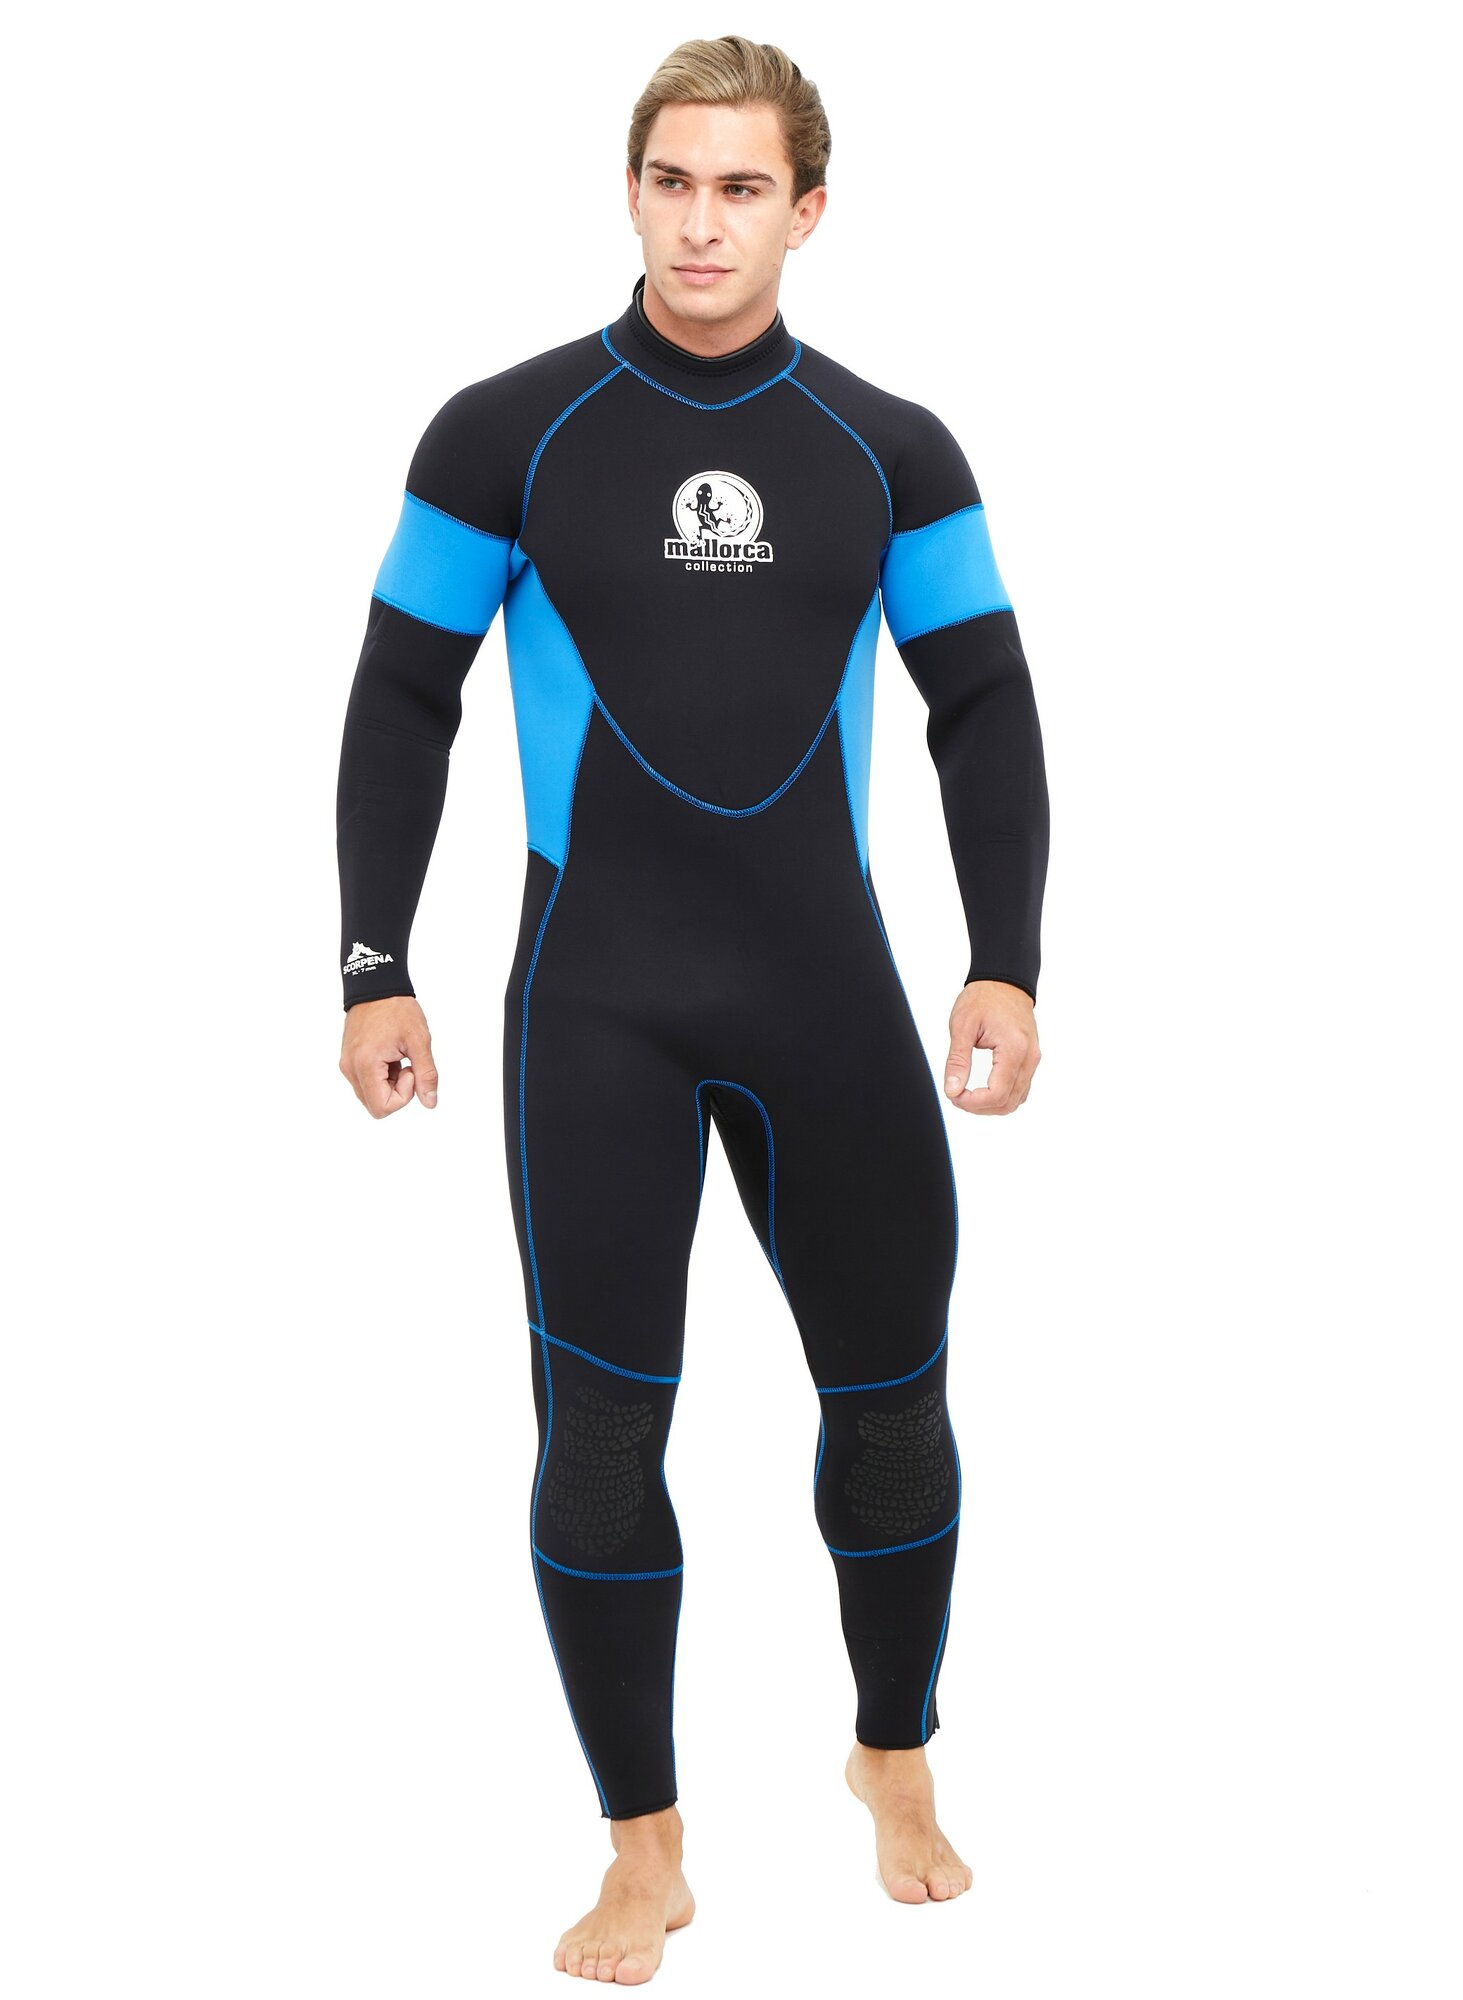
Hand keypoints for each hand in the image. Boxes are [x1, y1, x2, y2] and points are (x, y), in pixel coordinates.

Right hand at [339, 995, 438, 1117]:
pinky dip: (381, 1075)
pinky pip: (366, 1082)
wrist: (376, 986)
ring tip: (396, 1057)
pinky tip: (389, 1055)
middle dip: (396, 1091)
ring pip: (371, 1095)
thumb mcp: (419, 1041)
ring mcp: (347, 1064)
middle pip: (376, 1105)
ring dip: (389, 1083)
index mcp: (365, 1065)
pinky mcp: (348, 1060)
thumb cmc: (397, 1009)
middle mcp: (350, 1068)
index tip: (410, 1069)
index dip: (403, 1096)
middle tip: (405, 1063)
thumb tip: (430, 1102)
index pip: (382, 1108)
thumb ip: (426, 1074)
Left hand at [943, 980, 1039, 1115]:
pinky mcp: (1030, 1059)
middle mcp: (1029, 1058)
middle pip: (1008, 1103)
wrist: (1004, 981)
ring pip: (1016, 1100)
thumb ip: (957, 1061)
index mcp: (1014, 1050)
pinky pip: (1020, 1089)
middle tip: (956, 1095)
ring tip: (967, 1093)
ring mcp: (1033, 1059)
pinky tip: (982, 1089)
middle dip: (979, 1107)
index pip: (997, 1095)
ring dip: (990, 1105)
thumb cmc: (983, 998)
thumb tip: (952, 1090)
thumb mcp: (962, 1027)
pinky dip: (1001, 1096)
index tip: (953, 1095)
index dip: (972, 1103)